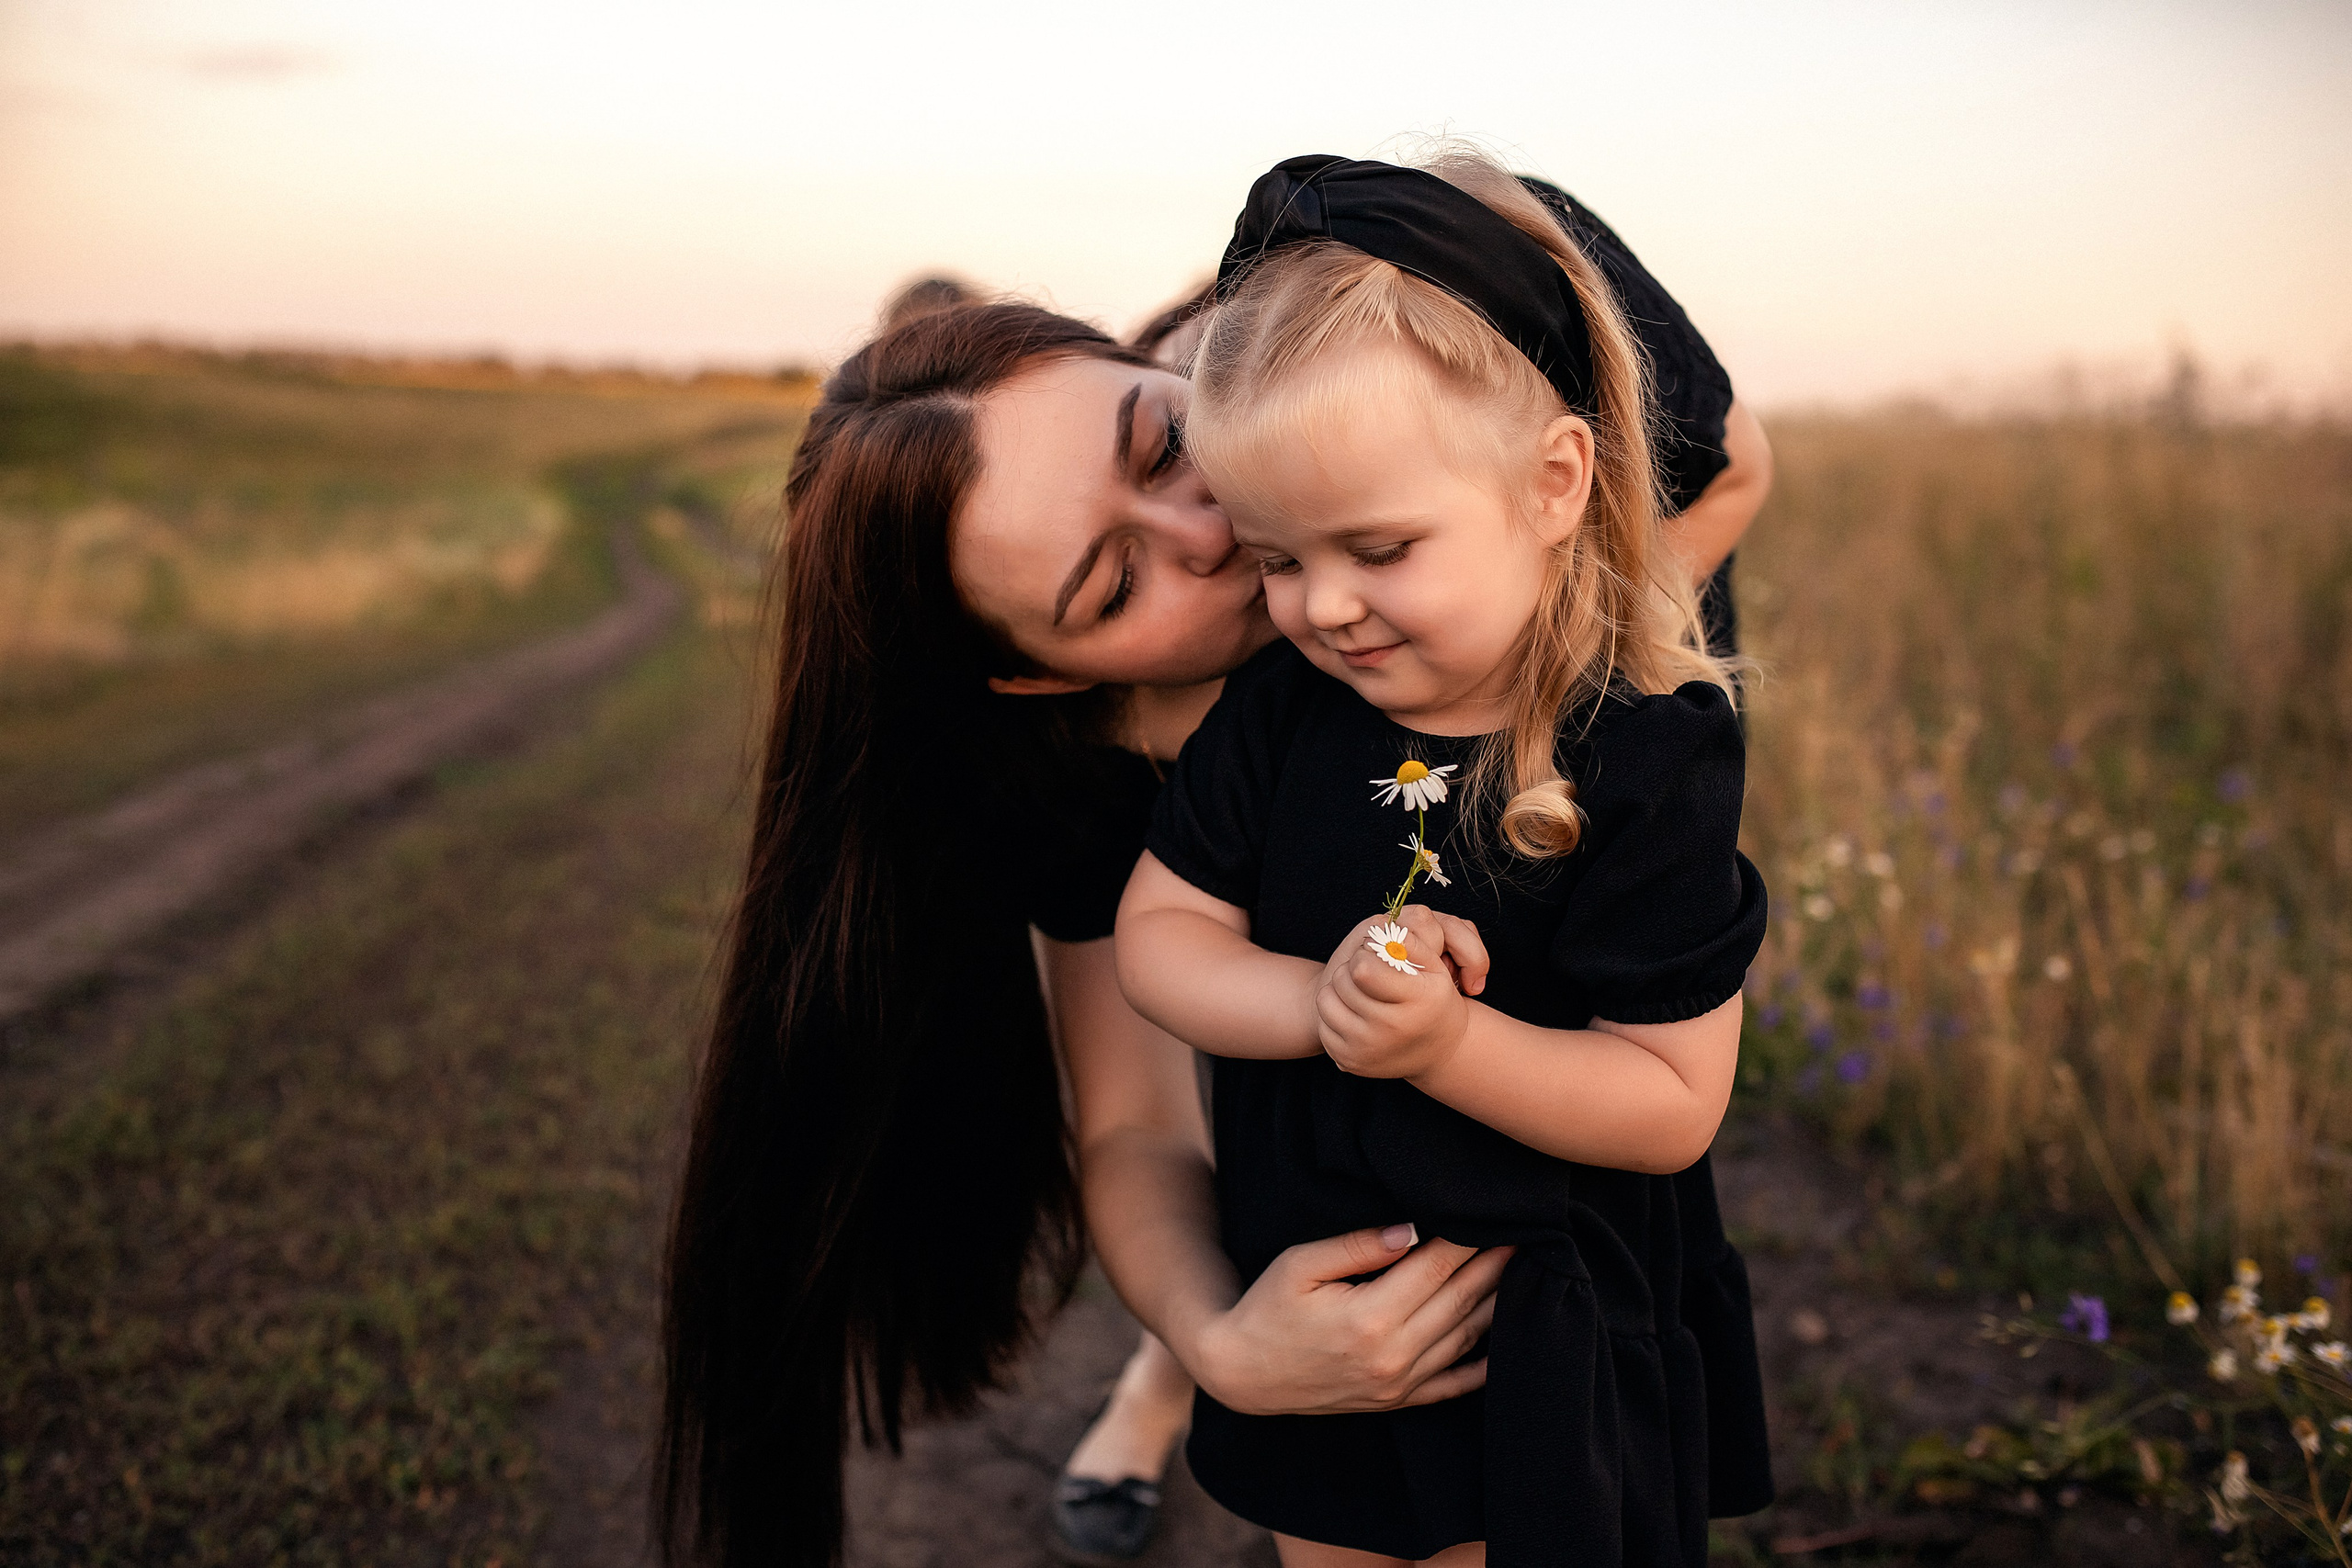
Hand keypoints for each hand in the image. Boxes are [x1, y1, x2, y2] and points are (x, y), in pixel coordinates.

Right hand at [1190, 1225, 1512, 1415]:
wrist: (1242, 1373)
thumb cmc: (1267, 1308)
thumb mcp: (1300, 1265)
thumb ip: (1358, 1246)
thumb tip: (1413, 1229)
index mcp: (1369, 1318)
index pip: (1435, 1268)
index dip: (1469, 1239)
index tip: (1495, 1214)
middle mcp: (1392, 1356)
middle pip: (1459, 1300)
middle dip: (1494, 1264)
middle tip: (1527, 1233)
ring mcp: (1398, 1384)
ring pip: (1465, 1338)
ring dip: (1497, 1303)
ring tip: (1524, 1272)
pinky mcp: (1396, 1401)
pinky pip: (1454, 1385)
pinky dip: (1485, 1364)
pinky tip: (1507, 1341)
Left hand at [1316, 905, 1487, 1079]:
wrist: (1437, 1052)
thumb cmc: (1432, 1001)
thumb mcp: (1435, 968)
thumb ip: (1411, 942)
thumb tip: (1382, 934)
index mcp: (1419, 999)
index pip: (1363, 969)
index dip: (1365, 956)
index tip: (1375, 959)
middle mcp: (1394, 1028)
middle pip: (1343, 981)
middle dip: (1352, 970)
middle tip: (1368, 976)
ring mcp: (1370, 1048)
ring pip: (1327, 1000)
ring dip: (1339, 990)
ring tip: (1360, 993)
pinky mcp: (1350, 1061)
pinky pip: (1323, 1024)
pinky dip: (1335, 1015)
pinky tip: (1355, 1016)